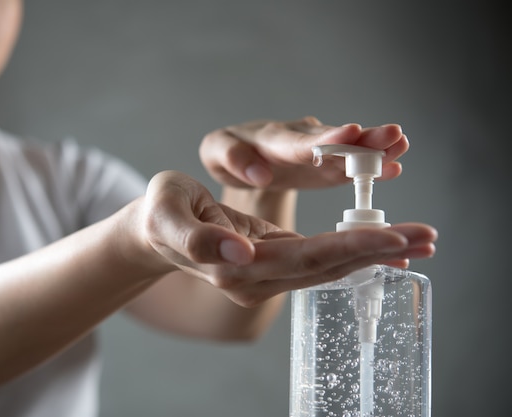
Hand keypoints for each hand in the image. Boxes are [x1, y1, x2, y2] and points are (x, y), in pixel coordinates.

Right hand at [141, 171, 435, 306]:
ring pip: (329, 267)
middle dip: (379, 251)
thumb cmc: (161, 214)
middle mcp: (257, 280)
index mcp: (236, 268)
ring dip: (374, 254)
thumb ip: (197, 239)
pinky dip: (353, 252)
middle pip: (328, 266)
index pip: (306, 258)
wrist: (156, 231)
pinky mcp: (273, 267)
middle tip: (428, 237)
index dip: (351, 246)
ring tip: (418, 241)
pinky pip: (320, 262)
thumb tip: (239, 254)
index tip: (395, 236)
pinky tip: (381, 246)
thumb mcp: (167, 215)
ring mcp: (266, 278)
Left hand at [199, 116, 407, 189]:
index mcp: (271, 138)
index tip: (350, 133)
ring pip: (349, 150)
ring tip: (401, 145)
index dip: (325, 139)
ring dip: (375, 149)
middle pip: (334, 140)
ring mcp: (316, 153)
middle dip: (363, 138)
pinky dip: (370, 168)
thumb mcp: (216, 153)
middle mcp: (300, 140)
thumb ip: (233, 158)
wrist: (237, 158)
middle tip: (394, 134)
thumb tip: (260, 175)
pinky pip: (350, 167)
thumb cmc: (225, 153)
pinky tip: (393, 168)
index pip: (299, 140)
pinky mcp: (325, 167)